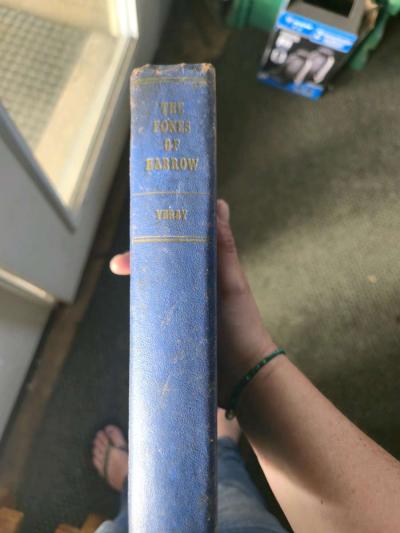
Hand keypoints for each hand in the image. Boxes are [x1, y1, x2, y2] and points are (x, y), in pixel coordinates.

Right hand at [110, 199, 274, 405]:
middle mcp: (192, 286)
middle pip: (160, 266)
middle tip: (118, 266)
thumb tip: (218, 204)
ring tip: (122, 281)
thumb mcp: (231, 283)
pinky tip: (131, 313)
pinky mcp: (174, 331)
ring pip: (154, 290)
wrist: (242, 376)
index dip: (158, 238)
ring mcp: (182, 309)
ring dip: (138, 285)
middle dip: (139, 261)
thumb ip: (223, 248)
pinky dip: (141, 312)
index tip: (141, 234)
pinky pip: (154, 317)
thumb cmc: (241, 326)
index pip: (177, 246)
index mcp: (205, 270)